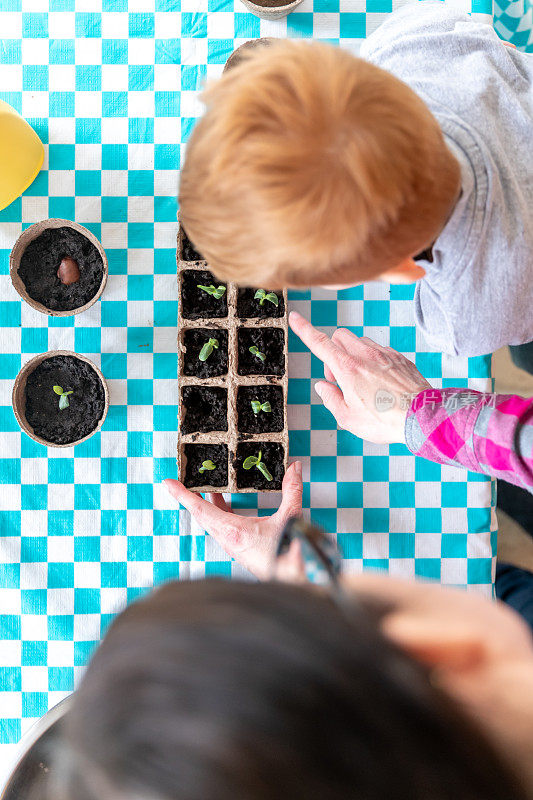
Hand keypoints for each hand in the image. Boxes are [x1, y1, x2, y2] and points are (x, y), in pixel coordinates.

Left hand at [164, 461, 302, 578]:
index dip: (182, 495)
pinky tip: (223, 503)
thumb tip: (294, 468)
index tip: (168, 483)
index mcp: (233, 531)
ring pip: (211, 520)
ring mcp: (232, 544)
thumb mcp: (290, 518)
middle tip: (182, 479)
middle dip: (191, 495)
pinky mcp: (239, 547)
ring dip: (205, 502)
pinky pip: (221, 526)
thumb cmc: (288, 556)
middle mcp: (228, 538)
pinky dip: (218, 511)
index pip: (200, 509)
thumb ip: (292, 490)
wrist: (294, 580)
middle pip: (201, 513)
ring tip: (204, 485)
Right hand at [289, 311, 430, 443]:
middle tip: (338, 377)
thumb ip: (331, 399)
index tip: (295, 318)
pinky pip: (380, 350)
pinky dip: (373, 360)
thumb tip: (323, 387)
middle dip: (333, 351)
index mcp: (347, 368)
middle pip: (340, 336)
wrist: (421, 417)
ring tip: (361, 382)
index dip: (304, 329)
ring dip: (354, 355)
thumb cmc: (385, 421)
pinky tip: (380, 382)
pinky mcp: (399, 357)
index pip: (319, 342)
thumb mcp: (348, 419)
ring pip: (360, 342)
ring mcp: (384, 354)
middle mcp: (365, 355)